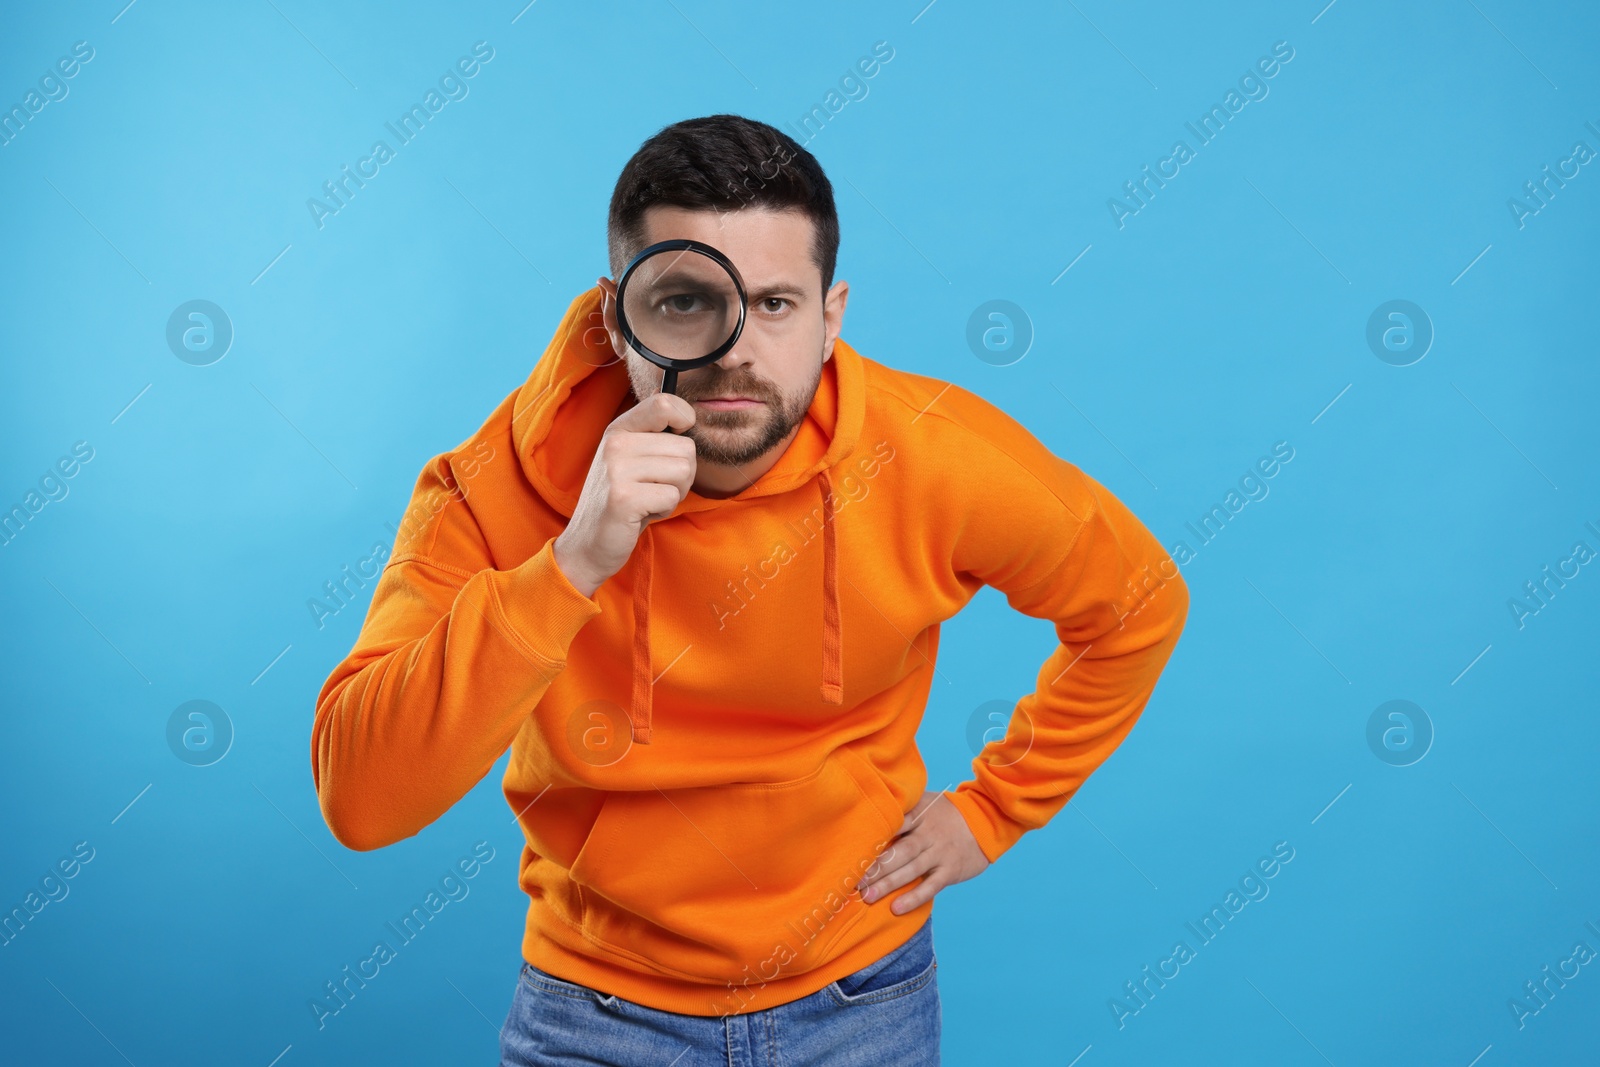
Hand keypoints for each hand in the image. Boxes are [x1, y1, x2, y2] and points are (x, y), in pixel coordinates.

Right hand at [553, 391, 696, 597]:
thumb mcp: (631, 460)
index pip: (664, 403)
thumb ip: (654, 437)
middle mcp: (615, 444)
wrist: (588, 543)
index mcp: (619, 429)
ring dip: (674, 493)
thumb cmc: (621, 501)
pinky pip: (672, 496)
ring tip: (647, 500)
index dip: (685, 419)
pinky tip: (642, 514)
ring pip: (684, 471)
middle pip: (686, 447)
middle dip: (682, 475)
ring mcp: (617, 470)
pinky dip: (664, 510)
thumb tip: (689, 416)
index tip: (678, 438)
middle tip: (654, 488)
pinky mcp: (623, 498)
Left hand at [856, 791, 990, 914]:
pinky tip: (896, 908)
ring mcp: (940, 852)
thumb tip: (867, 817)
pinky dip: (914, 898)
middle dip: (875, 867)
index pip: (892, 824)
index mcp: (919, 813)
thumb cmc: (946, 812)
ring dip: (888, 884)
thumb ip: (902, 809)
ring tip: (867, 896)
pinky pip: (930, 886)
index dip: (872, 839)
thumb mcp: (926, 801)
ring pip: (911, 870)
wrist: (988, 819)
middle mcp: (928, 833)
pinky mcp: (950, 870)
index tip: (851, 851)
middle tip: (853, 881)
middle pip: (898, 851)